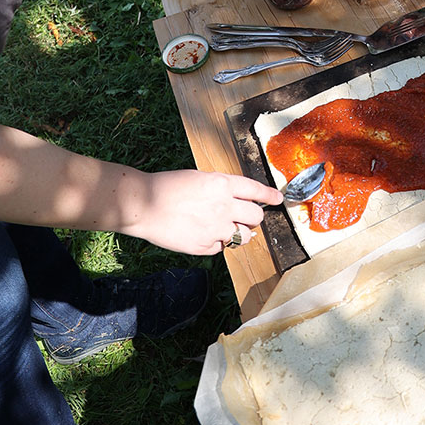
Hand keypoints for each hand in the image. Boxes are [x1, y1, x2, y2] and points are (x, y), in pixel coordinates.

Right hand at [140, 168, 283, 255]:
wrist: (145, 204)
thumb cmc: (169, 186)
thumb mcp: (200, 178)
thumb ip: (222, 190)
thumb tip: (237, 203)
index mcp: (223, 184)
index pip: (256, 191)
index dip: (270, 196)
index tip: (279, 199)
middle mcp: (224, 206)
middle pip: (255, 216)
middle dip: (254, 217)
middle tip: (246, 216)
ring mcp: (216, 229)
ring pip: (243, 235)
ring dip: (239, 231)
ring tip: (224, 226)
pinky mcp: (205, 246)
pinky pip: (222, 247)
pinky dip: (217, 242)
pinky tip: (203, 234)